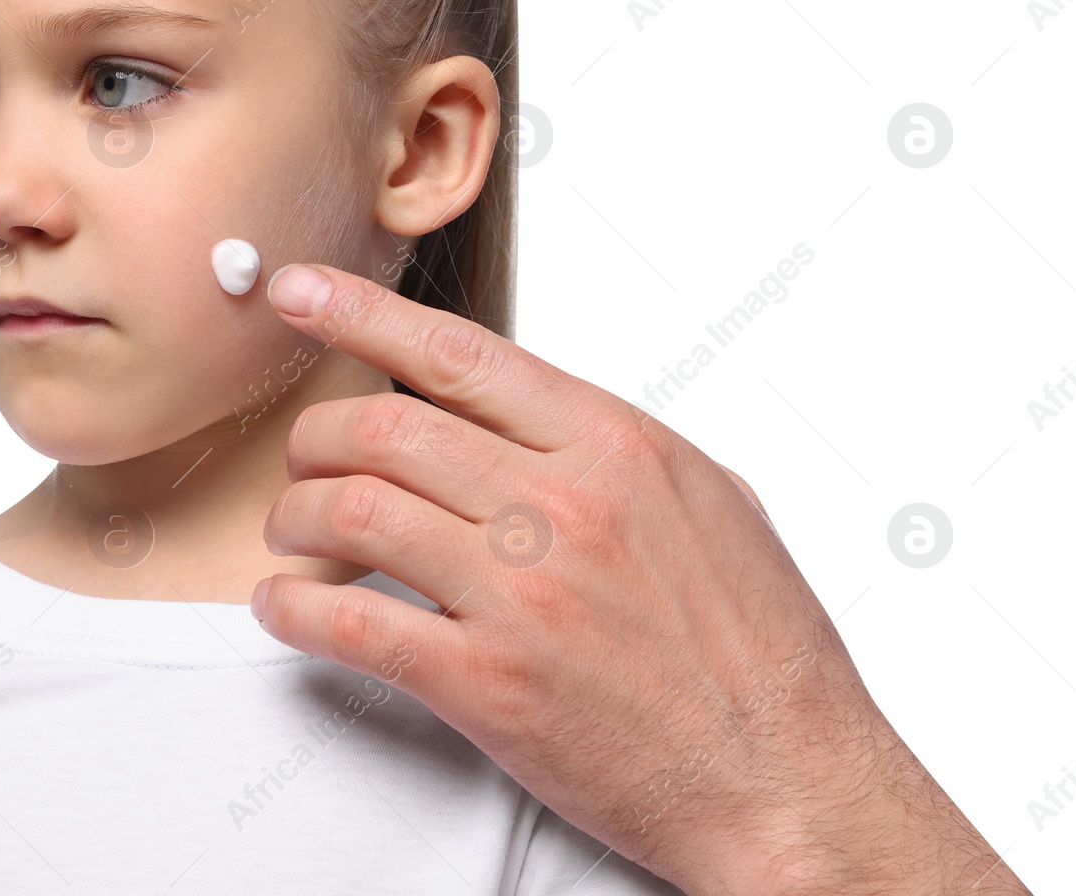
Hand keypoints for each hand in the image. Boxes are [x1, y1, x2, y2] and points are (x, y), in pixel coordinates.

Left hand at [250, 262, 1027, 895]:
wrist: (788, 781)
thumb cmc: (759, 653)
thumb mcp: (710, 503)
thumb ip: (608, 448)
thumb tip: (527, 411)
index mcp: (617, 448)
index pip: (458, 355)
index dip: (362, 313)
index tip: (302, 293)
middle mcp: (563, 507)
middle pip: (386, 428)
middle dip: (318, 437)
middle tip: (303, 458)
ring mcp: (522, 595)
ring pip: (357, 512)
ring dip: (298, 516)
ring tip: (293, 533)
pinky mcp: (489, 685)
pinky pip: (354, 625)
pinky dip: (297, 610)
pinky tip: (286, 606)